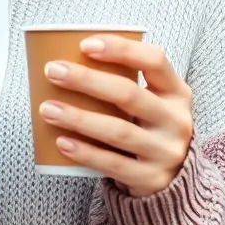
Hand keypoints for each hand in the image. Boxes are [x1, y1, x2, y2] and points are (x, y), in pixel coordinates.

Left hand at [38, 35, 193, 197]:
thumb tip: (68, 60)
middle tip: (53, 71)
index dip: (121, 49)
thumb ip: (126, 82)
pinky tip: (62, 142)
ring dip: (79, 118)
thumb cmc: (149, 128)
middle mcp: (176, 121)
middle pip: (128, 94)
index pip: (155, 60)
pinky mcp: (151, 179)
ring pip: (118, 131)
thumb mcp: (153, 102)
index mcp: (177, 92)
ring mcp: (166, 152)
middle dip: (87, 80)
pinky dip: (85, 153)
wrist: (174, 179)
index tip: (84, 45)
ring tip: (47, 109)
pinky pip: (113, 164)